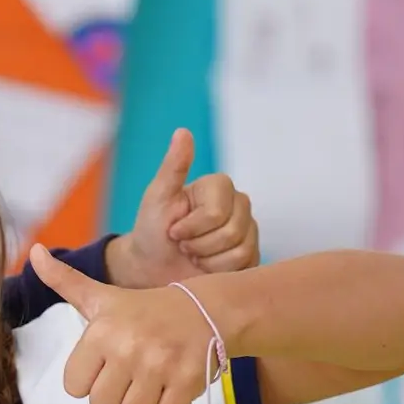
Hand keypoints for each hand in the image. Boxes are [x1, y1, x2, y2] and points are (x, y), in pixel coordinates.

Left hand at [31, 243, 215, 403]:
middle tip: (130, 371)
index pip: (74, 387)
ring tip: (150, 378)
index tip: (107, 362)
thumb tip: (33, 252)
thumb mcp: (101, 296)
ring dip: (141, 403)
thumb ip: (64, 280)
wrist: (205, 309)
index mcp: (101, 332)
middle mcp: (128, 348)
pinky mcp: (188, 380)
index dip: (89, 379)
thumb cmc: (145, 309)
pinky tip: (171, 382)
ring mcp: (160, 366)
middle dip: (115, 394)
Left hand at [111, 130, 260, 285]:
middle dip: (198, 245)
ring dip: (207, 260)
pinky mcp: (251, 255)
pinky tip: (206, 267)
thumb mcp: (157, 196)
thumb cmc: (152, 230)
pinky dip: (218, 271)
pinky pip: (245, 266)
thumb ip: (173, 166)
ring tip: (194, 255)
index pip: (217, 212)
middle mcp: (239, 205)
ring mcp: (248, 230)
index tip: (174, 229)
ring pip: (239, 251)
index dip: (191, 228)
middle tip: (183, 244)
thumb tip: (182, 132)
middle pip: (231, 232)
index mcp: (219, 186)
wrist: (151, 267)